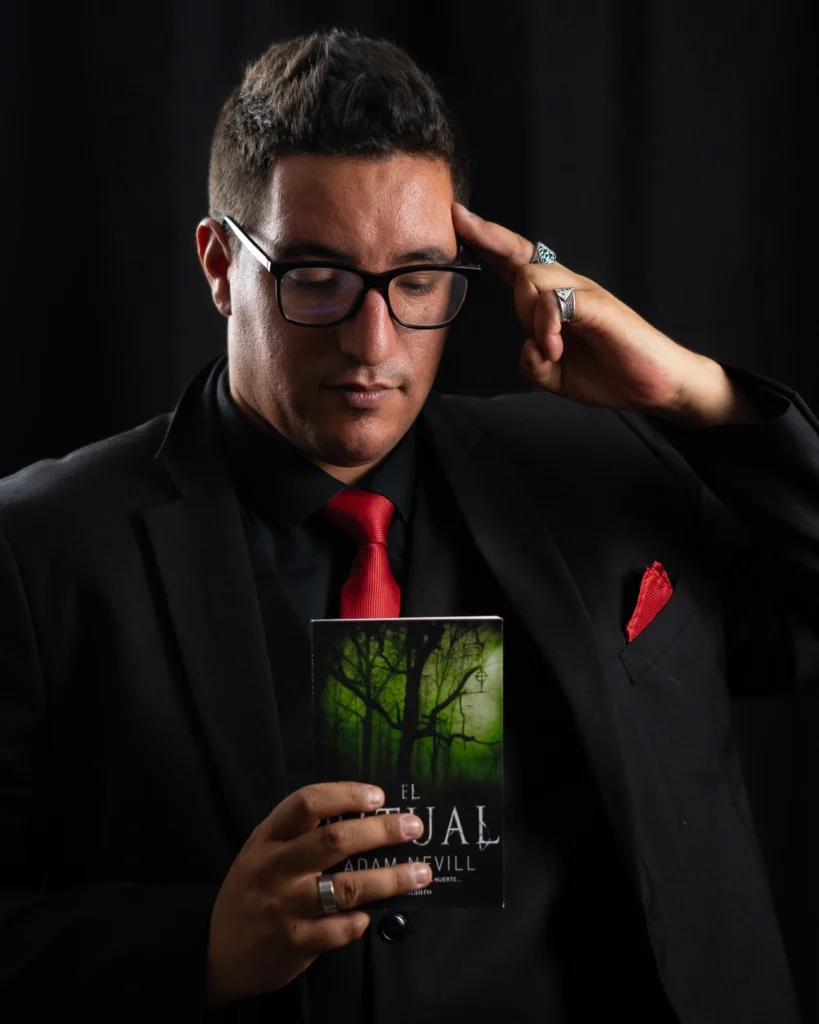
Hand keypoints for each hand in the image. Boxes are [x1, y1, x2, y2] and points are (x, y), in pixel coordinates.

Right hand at [206, 782, 428, 1006]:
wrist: (215, 952)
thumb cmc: (252, 891)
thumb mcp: (262, 852)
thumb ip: (300, 833)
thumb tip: (362, 815)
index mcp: (268, 838)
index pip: (307, 802)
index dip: (346, 794)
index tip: (379, 796)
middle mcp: (276, 868)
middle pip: (335, 840)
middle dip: (381, 831)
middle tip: (414, 826)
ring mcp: (285, 907)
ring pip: (347, 887)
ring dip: (390, 878)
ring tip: (421, 872)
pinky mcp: (295, 943)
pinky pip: (340, 929)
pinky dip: (360, 920)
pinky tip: (371, 915)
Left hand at [452, 203, 756, 425]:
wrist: (657, 386)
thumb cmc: (611, 374)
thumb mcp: (557, 377)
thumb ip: (534, 363)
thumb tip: (527, 348)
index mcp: (555, 302)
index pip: (515, 264)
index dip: (487, 242)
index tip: (458, 219)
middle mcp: (569, 289)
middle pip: (520, 257)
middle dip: (489, 240)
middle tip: (469, 235)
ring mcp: (585, 295)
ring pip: (533, 278)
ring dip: (529, 316)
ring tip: (550, 350)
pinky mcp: (600, 309)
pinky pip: (560, 302)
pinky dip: (548, 326)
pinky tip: (555, 348)